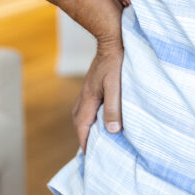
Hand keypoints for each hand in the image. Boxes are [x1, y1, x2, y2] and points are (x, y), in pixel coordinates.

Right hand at [72, 37, 123, 152]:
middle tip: (90, 148)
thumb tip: (112, 130)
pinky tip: (99, 113)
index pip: (82, 126)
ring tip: (94, 135)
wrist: (111, 38)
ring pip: (81, 112)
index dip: (85, 142)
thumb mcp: (116, 86)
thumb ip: (113, 107)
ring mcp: (88, 88)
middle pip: (78, 121)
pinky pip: (87, 104)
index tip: (89, 155)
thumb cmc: (115, 61)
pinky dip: (90, 114)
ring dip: (85, 125)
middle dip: (83, 135)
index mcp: (88, 98)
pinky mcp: (93, 83)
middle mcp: (85, 95)